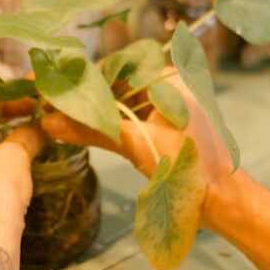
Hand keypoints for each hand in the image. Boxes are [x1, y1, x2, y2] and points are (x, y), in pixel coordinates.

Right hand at [40, 67, 238, 231]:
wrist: (221, 202)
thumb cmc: (187, 166)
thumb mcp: (134, 144)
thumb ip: (91, 130)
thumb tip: (49, 121)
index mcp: (169, 78)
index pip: (117, 67)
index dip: (84, 78)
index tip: (53, 87)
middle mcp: (168, 86)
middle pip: (116, 86)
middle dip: (85, 97)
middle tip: (50, 103)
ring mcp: (166, 108)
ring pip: (120, 104)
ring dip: (92, 113)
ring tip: (56, 117)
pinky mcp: (162, 129)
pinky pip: (128, 120)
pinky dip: (106, 127)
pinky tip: (78, 130)